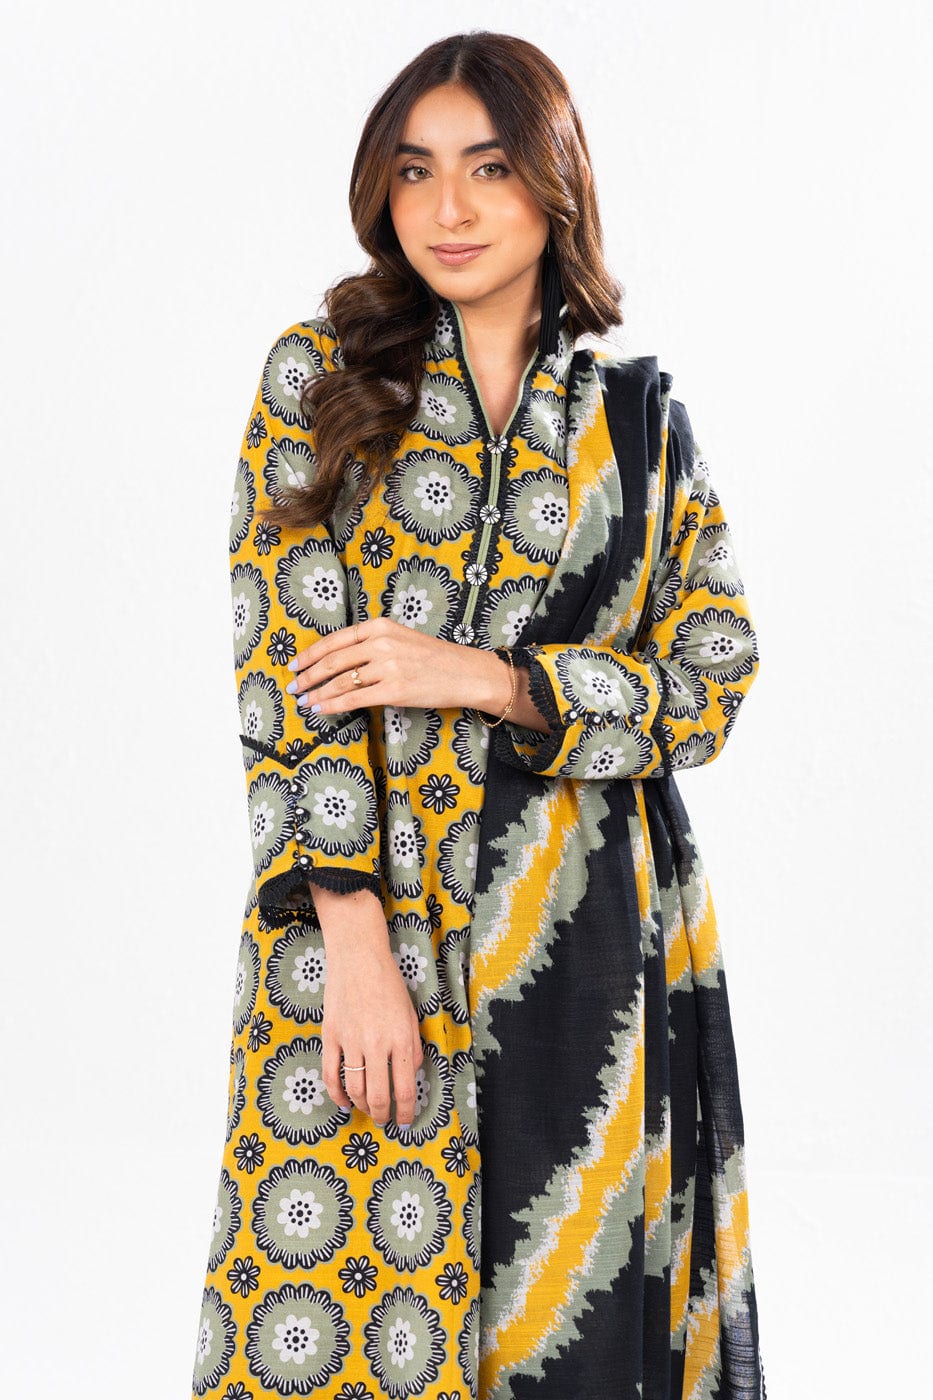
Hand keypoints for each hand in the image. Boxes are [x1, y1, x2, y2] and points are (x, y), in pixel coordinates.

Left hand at [286, 615, 506, 715]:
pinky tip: (321, 710)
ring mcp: (388, 667)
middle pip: (332, 661)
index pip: (334, 641)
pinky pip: (354, 699)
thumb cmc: (432, 657)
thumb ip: (370, 644)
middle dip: (308, 676)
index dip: (309, 655)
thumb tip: (337, 662)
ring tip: (305, 702)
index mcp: (379, 627)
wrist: (465, 672)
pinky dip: (333, 705)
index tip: (294, 665)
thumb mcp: (399, 638)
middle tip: (294, 687)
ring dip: (318, 694)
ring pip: (341, 682)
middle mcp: (381, 644)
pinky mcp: (394, 690)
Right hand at [320, 935, 423, 1130]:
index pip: (404, 1089)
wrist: (358, 957)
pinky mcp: (330, 1037)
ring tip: (368, 1110)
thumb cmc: (389, 984)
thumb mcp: (411, 1014)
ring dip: (362, 1107)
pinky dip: (336, 1095)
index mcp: (401, 1039)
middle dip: (382, 1116)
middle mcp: (376, 1044)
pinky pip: (330, 1075)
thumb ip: (413, 1046)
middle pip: (378, 1096)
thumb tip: (411, 1074)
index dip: (406, 1112)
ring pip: (355, 1089)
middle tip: (385, 1121)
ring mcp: (350, 1041)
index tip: (405, 1121)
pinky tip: (345, 1102)